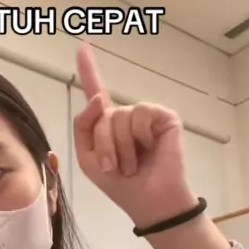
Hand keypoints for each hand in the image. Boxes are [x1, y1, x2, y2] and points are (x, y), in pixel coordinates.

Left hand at [73, 44, 197, 228]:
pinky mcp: (165, 118)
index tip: (82, 45)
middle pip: (103, 115)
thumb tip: (100, 98)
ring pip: (120, 117)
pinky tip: (149, 149)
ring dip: (121, 147)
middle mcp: (127, 116)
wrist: (149, 202)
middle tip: (116, 168)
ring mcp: (147, 116)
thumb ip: (84, 126)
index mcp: (108, 125)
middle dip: (104, 145)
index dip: (89, 69)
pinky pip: (142, 115)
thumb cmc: (120, 185)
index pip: (96, 92)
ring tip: (133, 165)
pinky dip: (140, 137)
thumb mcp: (87, 158)